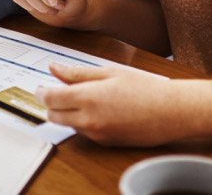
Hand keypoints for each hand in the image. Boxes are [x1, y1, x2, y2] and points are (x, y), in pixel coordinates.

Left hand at [36, 62, 177, 145]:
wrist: (170, 112)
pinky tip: (98, 108)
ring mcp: (97, 134)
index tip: (40, 85)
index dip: (41, 91)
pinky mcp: (106, 143)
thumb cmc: (143, 87)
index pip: (50, 98)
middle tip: (57, 89)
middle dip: (51, 103)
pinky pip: (85, 132)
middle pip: (53, 115)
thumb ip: (77, 72)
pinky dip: (83, 121)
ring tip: (83, 95)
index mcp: (88, 98)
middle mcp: (89, 120)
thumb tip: (53, 68)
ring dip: (67, 112)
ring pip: (68, 124)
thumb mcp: (109, 71)